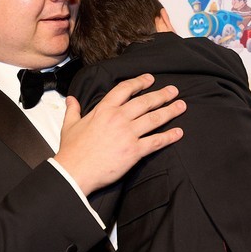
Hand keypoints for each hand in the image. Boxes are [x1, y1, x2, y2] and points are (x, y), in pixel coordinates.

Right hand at [55, 74, 185, 194]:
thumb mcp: (69, 126)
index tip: (150, 79)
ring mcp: (128, 134)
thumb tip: (71, 100)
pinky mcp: (134, 151)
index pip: (125, 90)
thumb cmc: (72, 151)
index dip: (139, 82)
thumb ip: (73, 110)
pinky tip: (179, 133)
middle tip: (173, 90)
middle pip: (145, 102)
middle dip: (161, 95)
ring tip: (181, 106)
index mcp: (103, 110)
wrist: (74, 172)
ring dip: (170, 111)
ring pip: (154, 119)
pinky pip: (156, 141)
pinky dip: (169, 137)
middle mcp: (118, 118)